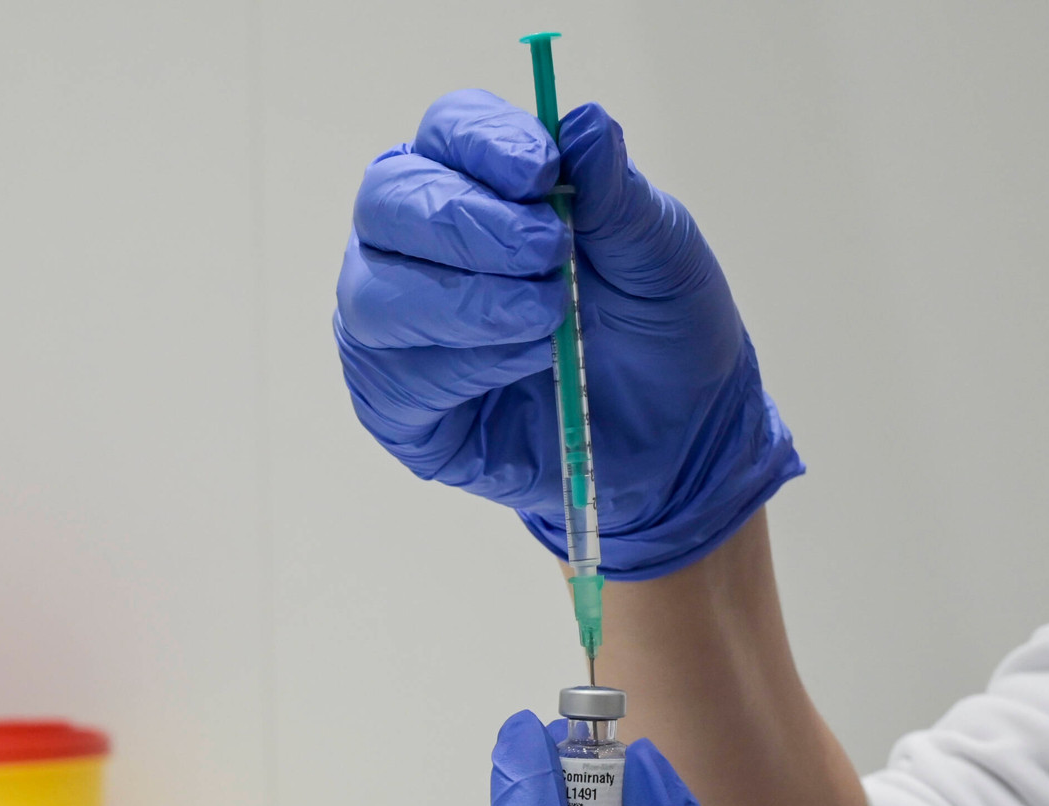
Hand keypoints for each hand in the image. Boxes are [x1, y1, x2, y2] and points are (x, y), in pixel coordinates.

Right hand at [337, 90, 802, 579]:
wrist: (673, 438)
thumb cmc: (656, 330)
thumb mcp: (657, 256)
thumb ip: (616, 194)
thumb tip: (586, 125)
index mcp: (476, 184)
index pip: (445, 133)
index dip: (481, 143)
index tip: (543, 173)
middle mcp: (413, 245)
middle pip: (386, 202)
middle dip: (466, 225)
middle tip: (547, 254)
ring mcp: (392, 325)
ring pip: (374, 294)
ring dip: (463, 303)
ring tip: (546, 319)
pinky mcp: (395, 405)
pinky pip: (392, 376)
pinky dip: (461, 366)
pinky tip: (522, 364)